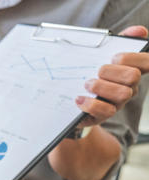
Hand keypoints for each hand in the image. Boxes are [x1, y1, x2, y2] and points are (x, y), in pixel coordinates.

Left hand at [48, 26, 147, 179]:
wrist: (70, 101)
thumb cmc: (90, 74)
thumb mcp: (101, 55)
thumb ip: (119, 41)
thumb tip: (139, 31)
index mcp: (131, 70)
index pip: (146, 62)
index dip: (133, 58)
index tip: (114, 57)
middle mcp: (129, 87)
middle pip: (132, 77)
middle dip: (112, 71)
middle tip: (97, 71)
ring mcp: (117, 103)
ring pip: (122, 94)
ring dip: (101, 87)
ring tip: (86, 84)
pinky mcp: (103, 116)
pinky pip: (105, 111)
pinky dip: (90, 103)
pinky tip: (79, 99)